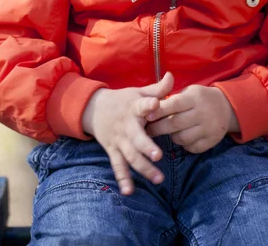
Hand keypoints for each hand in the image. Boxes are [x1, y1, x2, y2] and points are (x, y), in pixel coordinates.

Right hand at [81, 72, 173, 195]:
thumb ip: (158, 88)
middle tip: (158, 156)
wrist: (95, 108)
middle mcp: (126, 125)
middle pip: (136, 138)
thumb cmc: (124, 100)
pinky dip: (123, 179)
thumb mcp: (139, 92)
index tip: (156, 104)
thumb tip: (172, 76)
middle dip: (146, 147)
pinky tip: (129, 191)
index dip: (149, 104)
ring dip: (143, 168)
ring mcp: (119, 140)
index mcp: (134, 108)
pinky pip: (118, 166)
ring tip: (158, 179)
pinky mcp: (112, 150)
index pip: (142, 105)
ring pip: (130, 156)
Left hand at [145, 85, 239, 152]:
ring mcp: (208, 128)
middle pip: (175, 123)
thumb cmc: (200, 98)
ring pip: (182, 138)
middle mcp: (202, 113)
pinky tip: (182, 138)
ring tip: (167, 133)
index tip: (147, 116)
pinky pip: (192, 147)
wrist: (226, 107)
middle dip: (158, 128)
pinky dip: (184, 144)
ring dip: (171, 137)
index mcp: (194, 98)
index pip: (174, 104)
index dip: (159, 111)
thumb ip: (171, 97)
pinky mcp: (212, 141)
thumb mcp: (188, 91)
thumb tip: (149, 105)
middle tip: (147, 131)